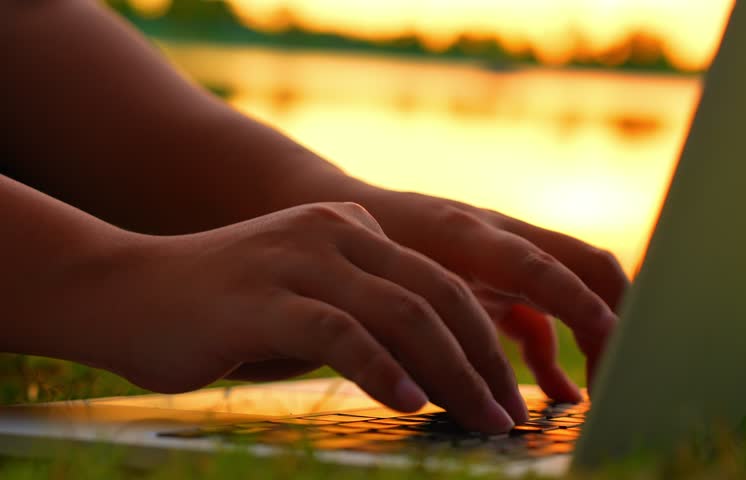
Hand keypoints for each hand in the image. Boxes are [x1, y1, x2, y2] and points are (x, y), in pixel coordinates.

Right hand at [90, 203, 525, 432]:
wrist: (125, 290)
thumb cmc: (224, 310)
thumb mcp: (307, 298)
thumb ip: (364, 316)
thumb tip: (433, 371)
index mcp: (350, 226)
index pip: (439, 282)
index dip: (482, 340)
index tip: (504, 391)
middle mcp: (332, 231)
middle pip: (435, 296)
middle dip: (482, 361)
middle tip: (506, 414)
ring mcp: (297, 260)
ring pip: (402, 313)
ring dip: (451, 373)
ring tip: (479, 419)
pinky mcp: (262, 298)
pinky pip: (341, 333)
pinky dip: (383, 370)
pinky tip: (410, 404)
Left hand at [351, 189, 629, 400]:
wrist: (341, 210)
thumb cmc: (357, 250)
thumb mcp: (387, 291)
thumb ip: (426, 334)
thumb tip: (471, 397)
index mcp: (471, 235)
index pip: (547, 267)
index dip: (585, 310)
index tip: (615, 356)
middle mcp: (502, 238)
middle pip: (589, 266)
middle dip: (621, 317)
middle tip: (628, 376)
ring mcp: (505, 255)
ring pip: (576, 286)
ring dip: (598, 334)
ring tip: (604, 391)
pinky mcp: (498, 279)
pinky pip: (543, 313)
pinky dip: (556, 352)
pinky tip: (560, 393)